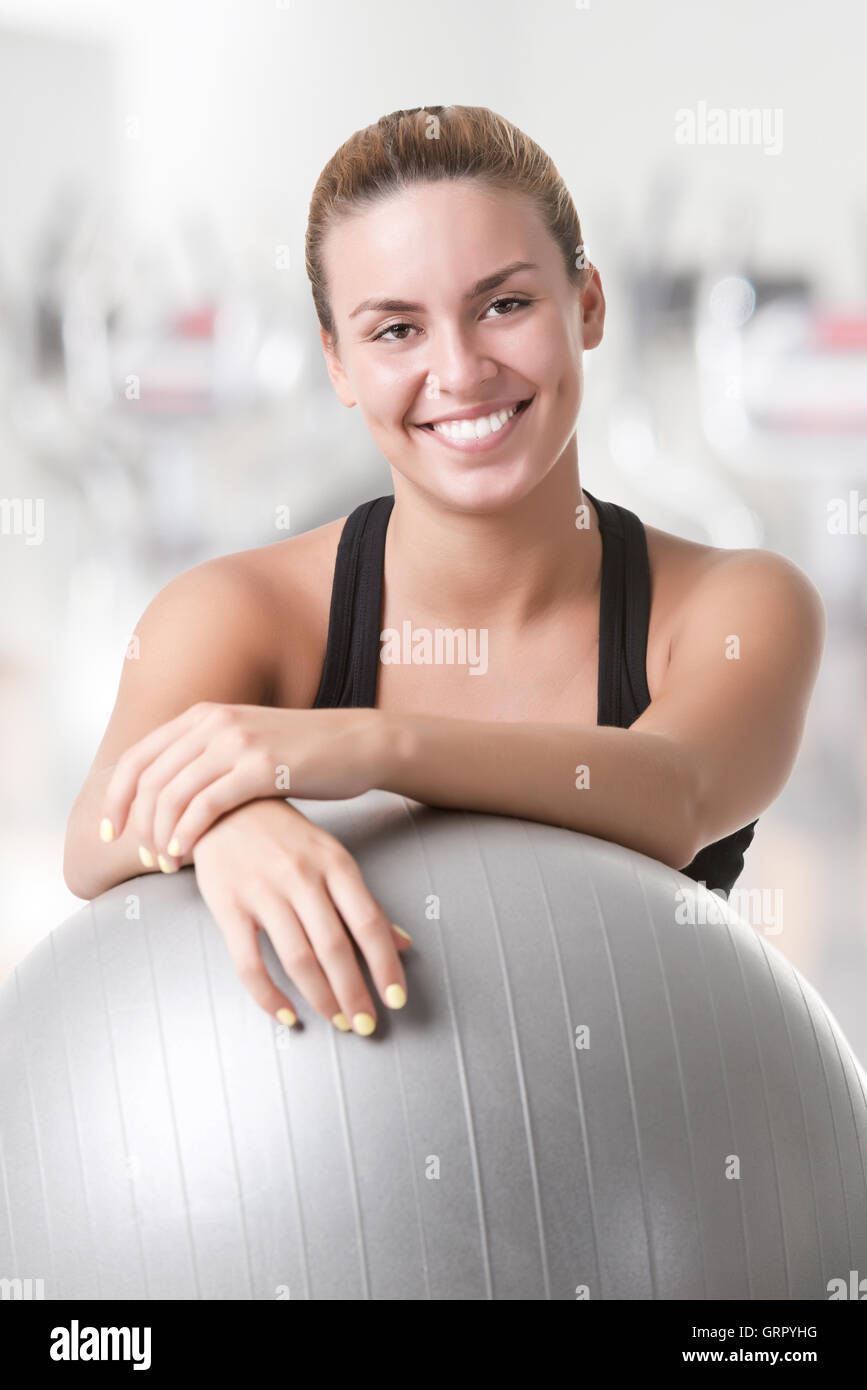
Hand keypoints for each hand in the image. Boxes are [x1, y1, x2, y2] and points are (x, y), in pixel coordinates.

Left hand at [99, 701, 382, 866]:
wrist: (358, 744)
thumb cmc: (302, 755)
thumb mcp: (245, 745)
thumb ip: (207, 759)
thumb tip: (168, 795)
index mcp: (203, 715)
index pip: (138, 757)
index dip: (116, 797)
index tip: (112, 831)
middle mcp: (213, 722)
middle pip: (149, 778)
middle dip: (137, 824)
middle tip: (142, 857)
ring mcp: (236, 741)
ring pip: (172, 794)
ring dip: (160, 834)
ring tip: (165, 863)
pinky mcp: (258, 766)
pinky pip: (205, 805)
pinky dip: (186, 833)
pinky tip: (185, 855)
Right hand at [192, 797, 411, 1035]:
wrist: (223, 807)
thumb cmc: (285, 836)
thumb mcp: (332, 857)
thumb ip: (364, 903)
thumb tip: (403, 945)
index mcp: (335, 863)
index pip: (369, 923)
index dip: (386, 966)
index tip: (396, 1000)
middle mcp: (301, 876)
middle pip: (335, 948)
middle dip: (354, 994)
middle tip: (365, 1026)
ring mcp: (263, 892)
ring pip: (298, 959)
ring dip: (321, 998)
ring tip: (337, 1022)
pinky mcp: (228, 907)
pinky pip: (249, 963)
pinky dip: (268, 996)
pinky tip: (287, 1016)